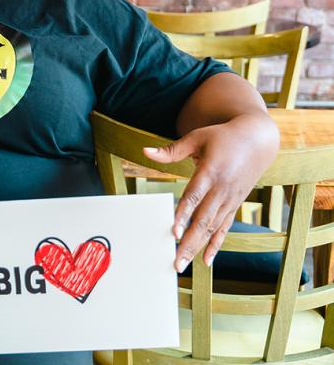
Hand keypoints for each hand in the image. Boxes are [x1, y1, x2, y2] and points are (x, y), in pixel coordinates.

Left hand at [143, 113, 278, 272]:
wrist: (257, 139)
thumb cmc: (222, 137)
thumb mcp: (197, 138)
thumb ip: (171, 150)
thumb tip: (145, 151)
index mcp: (210, 172)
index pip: (194, 197)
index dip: (183, 215)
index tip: (173, 232)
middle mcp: (222, 189)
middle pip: (202, 220)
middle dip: (188, 243)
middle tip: (175, 263)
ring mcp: (230, 199)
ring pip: (212, 228)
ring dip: (197, 247)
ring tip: (182, 264)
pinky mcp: (235, 204)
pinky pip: (225, 228)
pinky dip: (216, 244)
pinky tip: (206, 261)